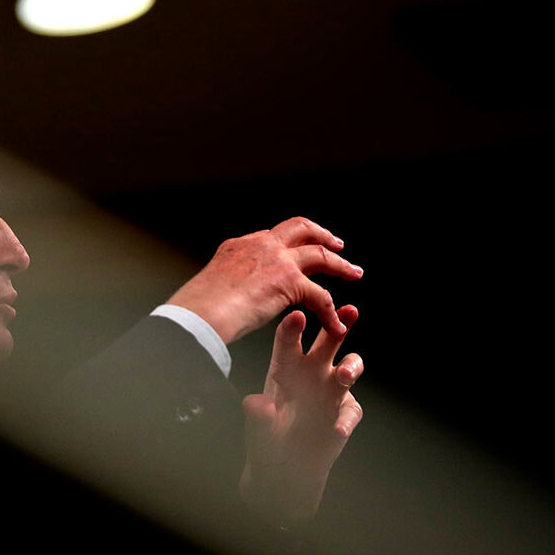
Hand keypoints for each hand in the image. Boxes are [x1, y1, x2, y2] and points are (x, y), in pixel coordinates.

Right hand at [165, 216, 361, 344]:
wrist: (201, 312)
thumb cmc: (199, 307)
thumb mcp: (214, 282)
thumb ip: (229, 281)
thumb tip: (230, 294)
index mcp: (239, 245)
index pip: (272, 236)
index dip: (289, 243)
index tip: (298, 249)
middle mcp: (261, 245)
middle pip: (301, 228)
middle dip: (322, 235)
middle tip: (336, 244)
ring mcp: (278, 260)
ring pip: (320, 255)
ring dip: (340, 264)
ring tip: (354, 272)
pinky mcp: (290, 281)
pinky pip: (320, 296)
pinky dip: (330, 313)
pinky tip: (335, 325)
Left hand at [238, 305, 363, 526]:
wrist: (284, 468)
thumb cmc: (265, 439)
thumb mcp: (257, 430)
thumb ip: (258, 417)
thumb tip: (256, 404)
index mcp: (284, 367)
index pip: (288, 341)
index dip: (293, 328)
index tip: (297, 316)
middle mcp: (310, 372)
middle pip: (327, 342)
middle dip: (339, 325)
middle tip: (348, 311)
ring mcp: (330, 390)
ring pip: (348, 368)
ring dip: (350, 367)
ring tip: (343, 374)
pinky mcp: (343, 412)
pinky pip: (350, 410)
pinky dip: (345, 419)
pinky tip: (337, 429)